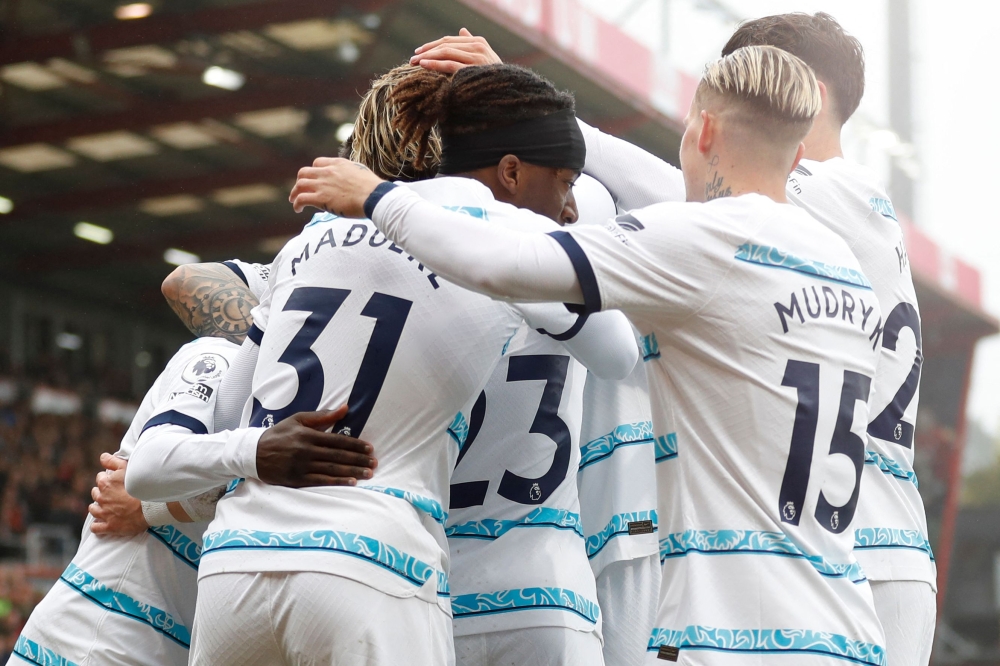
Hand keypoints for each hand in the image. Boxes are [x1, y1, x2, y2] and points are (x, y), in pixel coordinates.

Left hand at [90, 454, 148, 536]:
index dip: (108, 478)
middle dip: (102, 492)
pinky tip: (102, 522)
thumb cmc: (141, 485)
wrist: (151, 505)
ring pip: (93, 510)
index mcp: (105, 484)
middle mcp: (102, 498)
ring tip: (107, 507)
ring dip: (97, 507)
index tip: (115, 480)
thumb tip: (102, 457)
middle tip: (113, 493)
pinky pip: (96, 527)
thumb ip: (112, 461)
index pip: (100, 478)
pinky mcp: (110, 526)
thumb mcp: (127, 468)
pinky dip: (97, 525)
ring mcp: (105, 514)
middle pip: (95, 493)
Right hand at [256, 405, 377, 487]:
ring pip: (332, 469)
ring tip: (368, 473)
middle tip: (374, 463)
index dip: (355, 445)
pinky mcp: (297, 479)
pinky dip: (337, 482)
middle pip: (338, 455)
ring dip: (352, 471)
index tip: (370, 448)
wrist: (253, 453)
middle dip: (358, 460)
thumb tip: (345, 408)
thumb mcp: (298, 419)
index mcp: (308, 435)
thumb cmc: (279, 434)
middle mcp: (306, 451)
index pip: (338, 440)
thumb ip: (323, 415)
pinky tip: (351, 483)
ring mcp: (302, 466)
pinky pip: (321, 481)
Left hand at [289, 157, 384, 216]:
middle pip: (304, 172)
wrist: (373, 196)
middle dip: (300, 181)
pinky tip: (298, 209)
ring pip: (299, 185)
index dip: (313, 171)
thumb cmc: (373, 188)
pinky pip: (301, 199)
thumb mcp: (362, 172)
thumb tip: (353, 180)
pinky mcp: (320, 199)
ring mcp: (322, 185)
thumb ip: (352, 174)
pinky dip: (296, 203)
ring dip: (294, 193)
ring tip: (293, 200)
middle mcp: (327, 172)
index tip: (314, 180)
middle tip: (299, 189)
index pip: (318, 163)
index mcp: (338, 164)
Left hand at [410, 28, 501, 73]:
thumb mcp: (484, 59)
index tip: (419, 52)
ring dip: (427, 57)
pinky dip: (435, 64)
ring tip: (414, 62)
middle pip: (445, 45)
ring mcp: (476, 57)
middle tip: (411, 59)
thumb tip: (462, 30)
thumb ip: (471, 44)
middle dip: (426, 51)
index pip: (449, 40)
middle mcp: (477, 46)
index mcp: (478, 42)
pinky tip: (423, 66)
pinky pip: (450, 64)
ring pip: (446, 53)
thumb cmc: (494, 78)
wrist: (508, 92)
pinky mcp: (472, 69)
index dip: (432, 45)